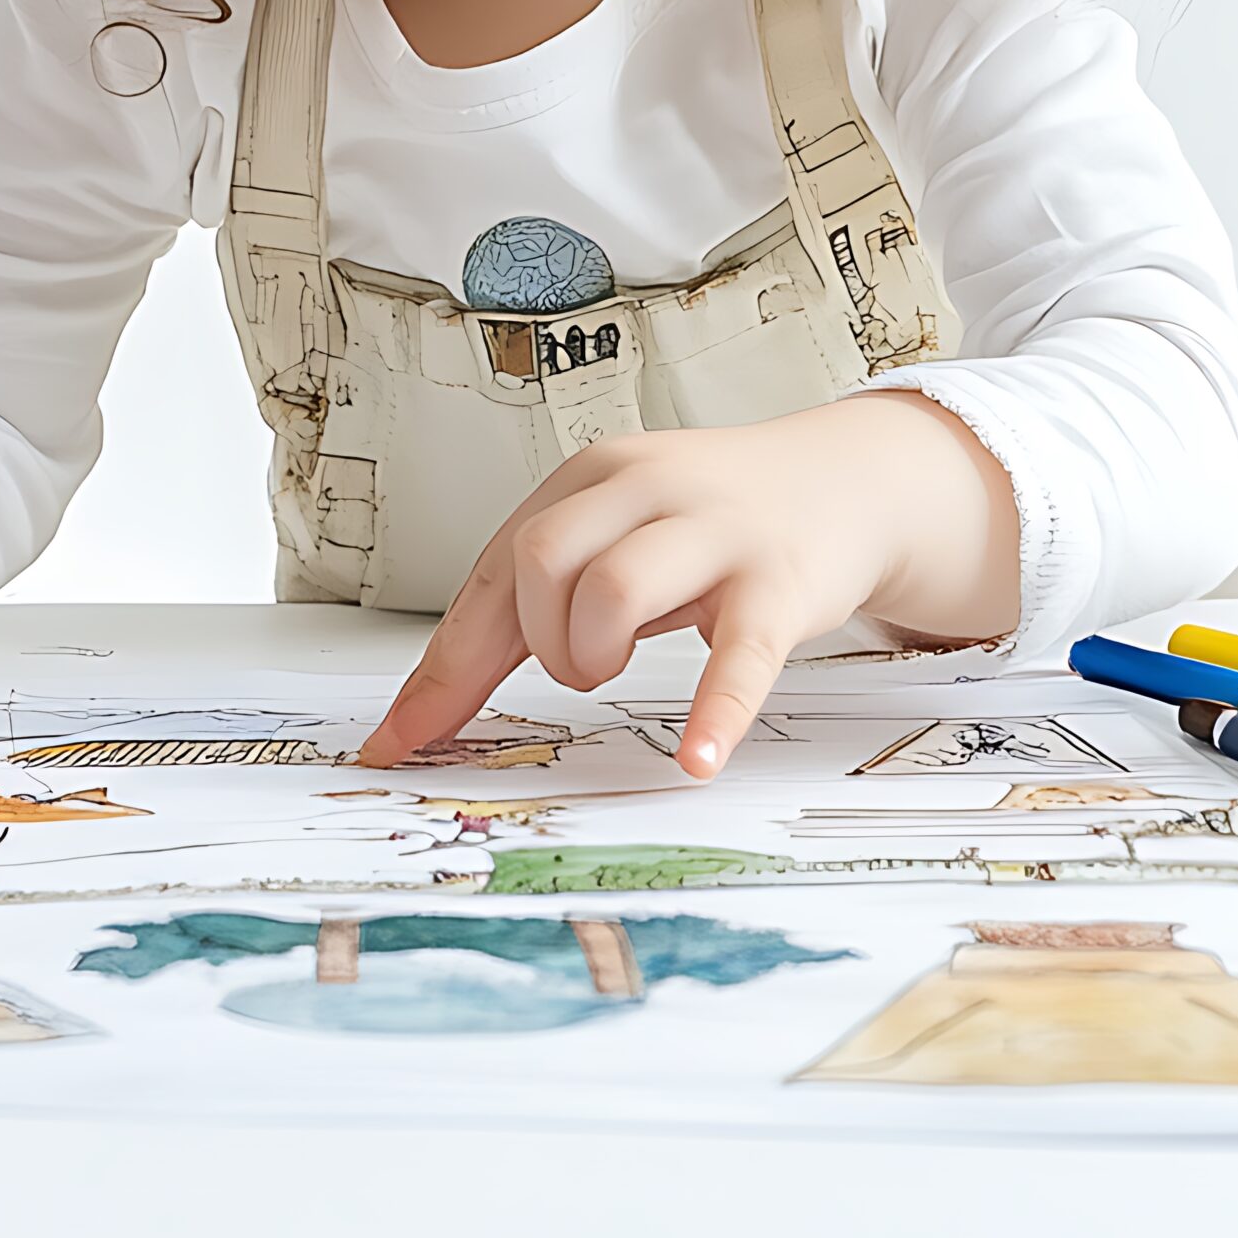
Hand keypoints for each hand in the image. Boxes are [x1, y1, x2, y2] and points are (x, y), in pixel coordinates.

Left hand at [355, 390, 1021, 778]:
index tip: (395, 745)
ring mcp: (716, 531)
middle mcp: (646, 488)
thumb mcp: (615, 539)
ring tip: (619, 671)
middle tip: (576, 670)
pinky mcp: (780, 584)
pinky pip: (739, 655)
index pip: (492, 571)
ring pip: (614, 588)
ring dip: (594, 653)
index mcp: (591, 478)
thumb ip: (529, 609)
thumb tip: (426, 707)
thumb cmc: (708, 525)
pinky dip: (712, 711)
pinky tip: (696, 759)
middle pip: (539, 561)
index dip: (443, 668)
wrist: (843, 480)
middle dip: (539, 641)